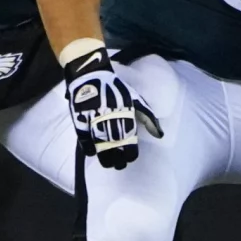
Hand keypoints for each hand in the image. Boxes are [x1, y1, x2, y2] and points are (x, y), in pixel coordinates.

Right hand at [65, 48, 161, 169]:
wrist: (90, 75)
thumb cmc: (115, 88)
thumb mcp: (135, 100)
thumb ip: (147, 118)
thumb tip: (159, 134)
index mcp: (125, 115)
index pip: (130, 140)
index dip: (130, 152)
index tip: (130, 158)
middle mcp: (110, 120)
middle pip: (115, 145)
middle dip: (118, 158)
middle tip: (119, 165)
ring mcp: (94, 120)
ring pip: (100, 144)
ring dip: (104, 156)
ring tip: (108, 164)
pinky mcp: (80, 119)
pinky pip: (84, 138)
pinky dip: (87, 147)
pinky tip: (92, 153)